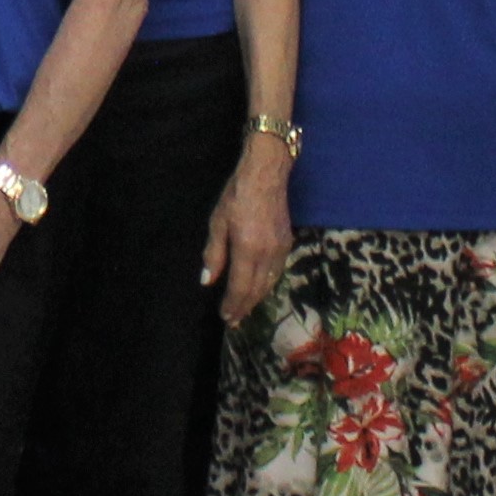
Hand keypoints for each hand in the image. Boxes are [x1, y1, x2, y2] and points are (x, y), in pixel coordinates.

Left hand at [206, 146, 293, 326]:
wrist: (266, 174)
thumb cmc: (237, 195)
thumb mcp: (218, 223)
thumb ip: (214, 254)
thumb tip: (208, 281)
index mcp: (248, 250)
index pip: (241, 288)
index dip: (233, 305)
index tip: (225, 317)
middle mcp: (267, 255)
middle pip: (257, 290)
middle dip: (244, 307)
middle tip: (234, 320)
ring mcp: (281, 250)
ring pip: (269, 283)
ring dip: (256, 299)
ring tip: (245, 309)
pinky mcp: (287, 243)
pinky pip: (277, 272)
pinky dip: (267, 285)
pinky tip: (259, 287)